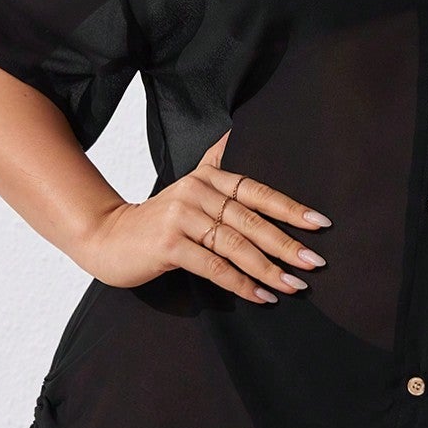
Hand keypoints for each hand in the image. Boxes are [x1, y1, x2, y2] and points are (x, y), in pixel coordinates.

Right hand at [78, 128, 330, 301]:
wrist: (107, 237)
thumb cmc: (158, 221)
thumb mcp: (188, 188)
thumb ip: (214, 163)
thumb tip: (234, 131)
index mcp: (208, 178)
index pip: (258, 191)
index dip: (291, 208)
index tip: (321, 225)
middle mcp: (197, 191)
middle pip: (252, 221)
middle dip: (287, 244)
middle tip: (315, 263)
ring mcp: (181, 217)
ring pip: (236, 246)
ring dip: (269, 270)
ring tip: (295, 286)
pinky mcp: (169, 244)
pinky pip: (214, 267)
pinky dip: (241, 284)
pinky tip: (261, 296)